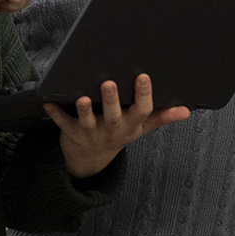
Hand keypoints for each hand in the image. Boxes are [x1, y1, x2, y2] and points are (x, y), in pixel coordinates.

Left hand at [47, 74, 189, 178]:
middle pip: (113, 115)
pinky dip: (55, 114)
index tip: (143, 76)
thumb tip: (186, 110)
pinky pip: (63, 123)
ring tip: (82, 97)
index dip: (143, 95)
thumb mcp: (141, 128)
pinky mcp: (72, 133)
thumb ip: (162, 117)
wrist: (91, 159)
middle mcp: (112, 129)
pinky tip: (48, 102)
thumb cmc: (118, 134)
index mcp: (131, 125)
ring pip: (88, 121)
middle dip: (111, 100)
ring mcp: (92, 132)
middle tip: (109, 83)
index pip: (141, 111)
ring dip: (84, 109)